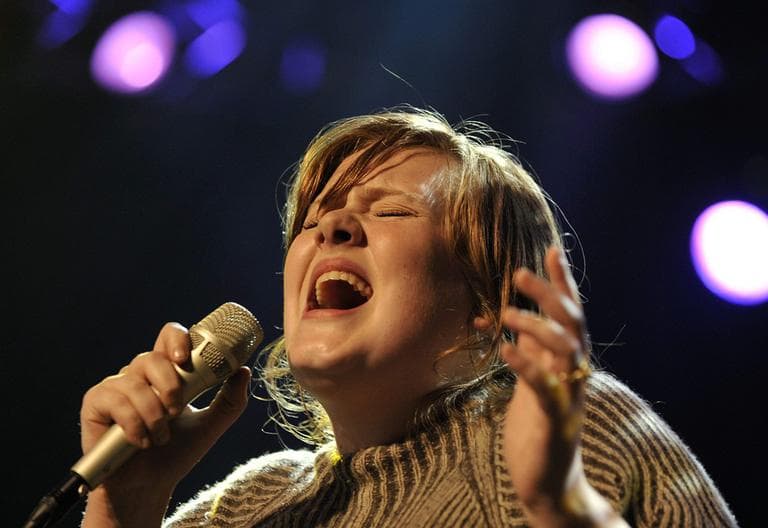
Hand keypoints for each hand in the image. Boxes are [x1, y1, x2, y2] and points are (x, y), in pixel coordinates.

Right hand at [80, 323, 251, 527]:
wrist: (149, 485)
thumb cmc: (176, 452)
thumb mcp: (211, 425)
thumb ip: (231, 400)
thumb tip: (244, 371)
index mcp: (165, 373)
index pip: (169, 337)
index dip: (177, 338)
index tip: (186, 357)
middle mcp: (139, 375)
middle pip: (151, 357)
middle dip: (169, 385)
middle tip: (177, 411)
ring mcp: (116, 387)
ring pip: (134, 382)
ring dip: (153, 414)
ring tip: (160, 436)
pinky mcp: (96, 403)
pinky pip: (114, 400)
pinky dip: (133, 423)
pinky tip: (141, 441)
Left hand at [476, 246, 623, 526]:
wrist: (549, 480)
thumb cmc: (537, 425)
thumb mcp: (532, 377)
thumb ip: (528, 346)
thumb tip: (510, 311)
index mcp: (568, 360)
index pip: (570, 313)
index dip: (563, 282)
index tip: (551, 251)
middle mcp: (575, 373)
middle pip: (572, 323)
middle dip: (550, 294)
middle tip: (519, 274)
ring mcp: (570, 395)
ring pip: (566, 348)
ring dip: (537, 325)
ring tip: (506, 313)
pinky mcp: (558, 420)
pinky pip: (546, 387)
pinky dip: (526, 365)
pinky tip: (504, 350)